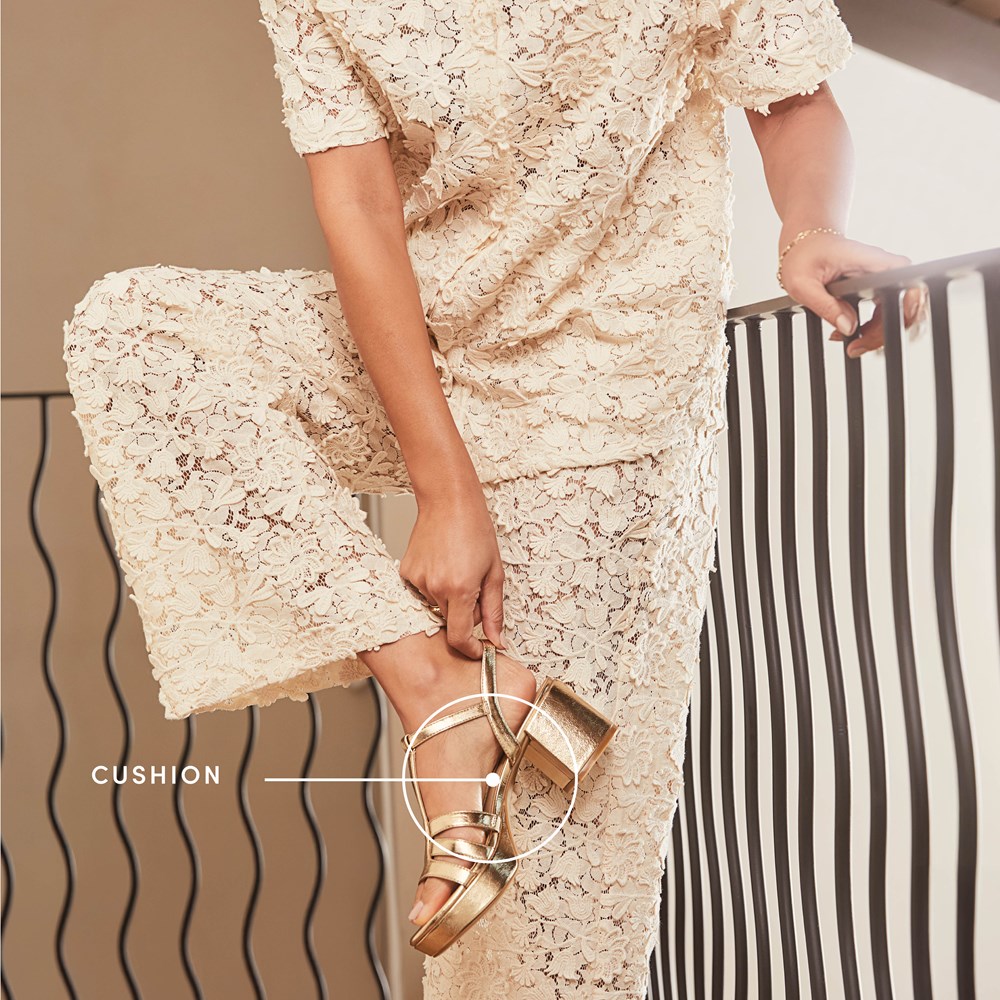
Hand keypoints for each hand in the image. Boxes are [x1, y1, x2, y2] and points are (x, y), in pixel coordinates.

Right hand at [399, 490, 506, 659]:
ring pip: (437, 608)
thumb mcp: (494, 573)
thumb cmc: (475, 531)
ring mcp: (417, 581)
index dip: (471, 650)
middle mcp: (435, 588)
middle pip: (451, 623)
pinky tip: (442, 566)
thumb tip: (497, 641)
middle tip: (476, 588)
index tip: (479, 650)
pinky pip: (422, 594)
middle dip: (466, 615)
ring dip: (450, 600)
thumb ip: (495, 611)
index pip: (460, 638)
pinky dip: (435, 587)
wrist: (449, 502)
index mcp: (460, 589)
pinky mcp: (406, 573)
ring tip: (458, 570)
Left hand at [778, 231, 928, 358]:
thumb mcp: (803, 284)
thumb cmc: (803, 256)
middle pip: (905, 305)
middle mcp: (883, 268)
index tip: (892, 329)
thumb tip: (848, 327)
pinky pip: (884, 312)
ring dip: (877, 334)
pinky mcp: (876, 287)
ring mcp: (882, 278)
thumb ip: (825, 306)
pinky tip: (850, 334)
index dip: (909, 307)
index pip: (907, 283)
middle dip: (884, 332)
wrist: (802, 244)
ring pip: (896, 313)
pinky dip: (871, 329)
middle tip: (857, 348)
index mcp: (871, 262)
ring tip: (852, 345)